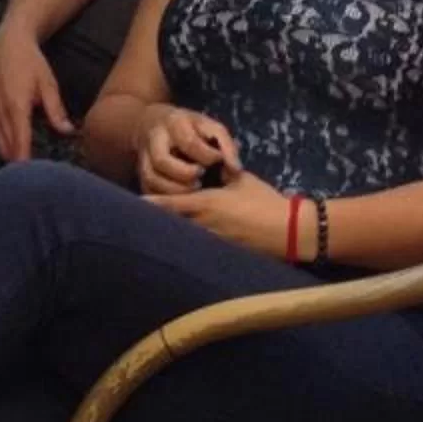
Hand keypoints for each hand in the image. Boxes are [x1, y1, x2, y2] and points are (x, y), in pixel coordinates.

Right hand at [0, 21, 68, 163]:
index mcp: (16, 107)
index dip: (27, 164)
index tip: (39, 177)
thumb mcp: (48, 84)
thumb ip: (56, 110)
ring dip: (11, 157)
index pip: (20, 144)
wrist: (7, 45)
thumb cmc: (31, 63)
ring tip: (29, 167)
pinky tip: (17, 150)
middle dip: (20, 165)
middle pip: (7, 150)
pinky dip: (4, 147)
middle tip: (39, 175)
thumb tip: (68, 131)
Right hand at [135, 105, 239, 196]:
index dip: (205, 155)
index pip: (188, 142)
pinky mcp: (139, 173)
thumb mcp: (210, 127)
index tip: (217, 161)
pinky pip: (147, 189)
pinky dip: (164, 197)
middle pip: (162, 161)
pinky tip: (180, 199)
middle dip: (184, 174)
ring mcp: (143, 157)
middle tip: (200, 180)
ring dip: (174, 189)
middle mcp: (154, 139)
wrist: (153, 122)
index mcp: (174, 123)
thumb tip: (236, 169)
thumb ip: (226, 145)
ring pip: (151, 177)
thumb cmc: (190, 128)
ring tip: (192, 190)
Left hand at [144, 169, 291, 253]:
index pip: (171, 204)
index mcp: (207, 204)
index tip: (134, 202)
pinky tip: (184, 244)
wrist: (288, 229)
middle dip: (158, 220)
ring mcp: (212, 241)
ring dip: (173, 232)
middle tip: (138, 218)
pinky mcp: (221, 252)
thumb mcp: (241, 180)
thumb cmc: (265, 201)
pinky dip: (190, 243)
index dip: (152, 203)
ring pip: (184, 237)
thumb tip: (213, 168)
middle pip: (172, 224)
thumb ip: (222, 174)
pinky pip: (199, 246)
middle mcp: (204, 225)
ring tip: (157, 230)